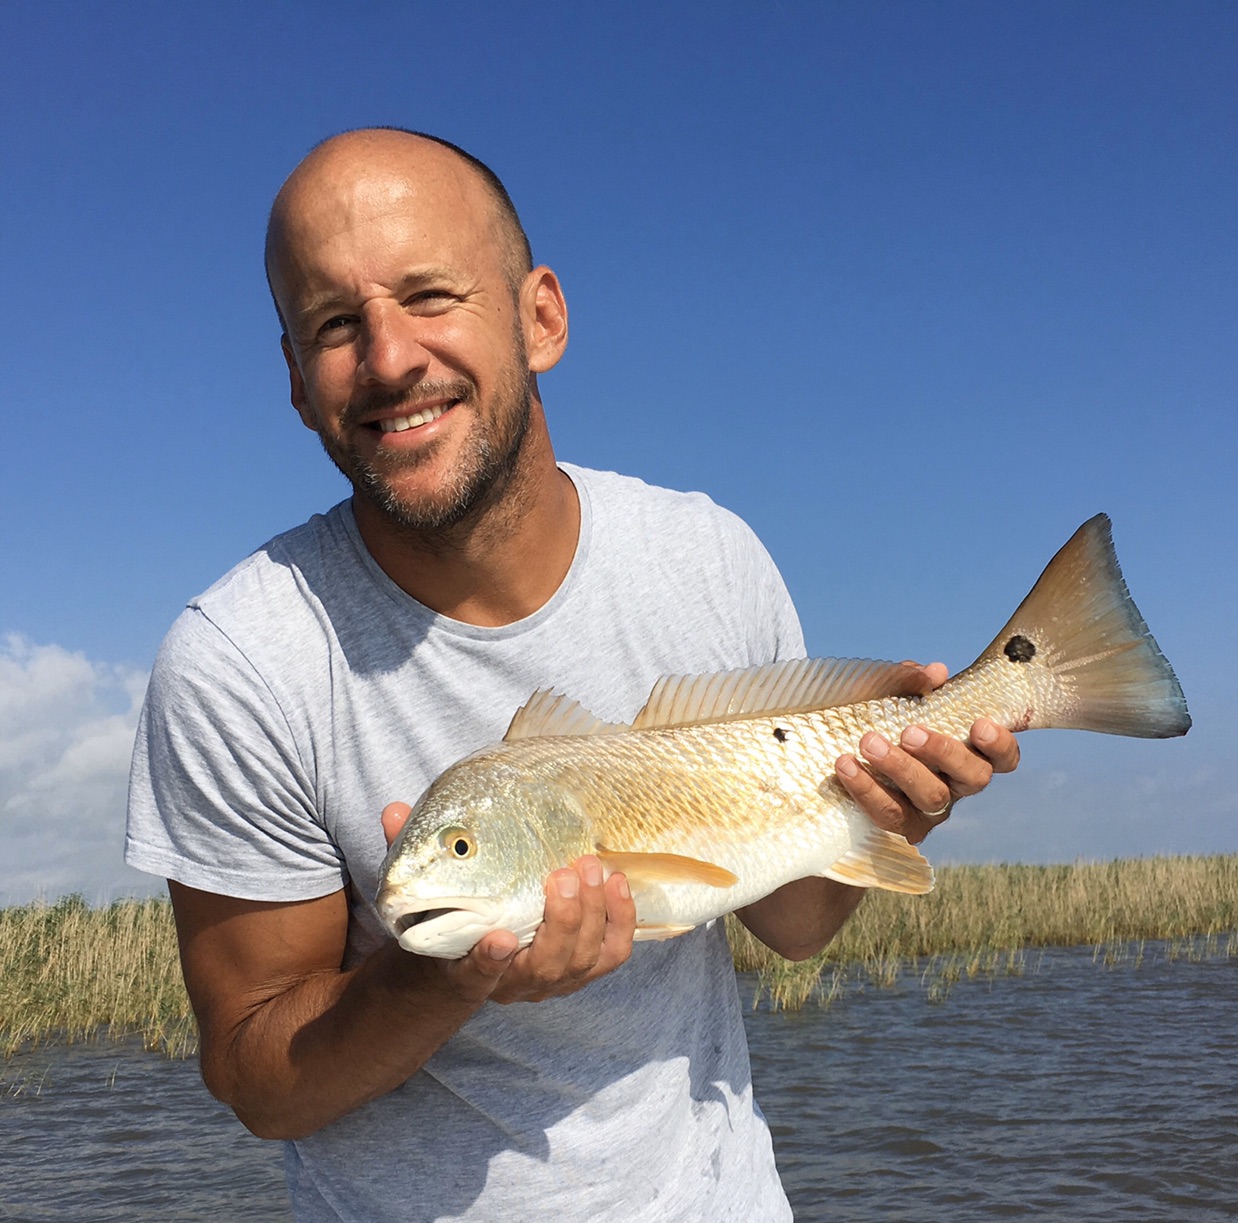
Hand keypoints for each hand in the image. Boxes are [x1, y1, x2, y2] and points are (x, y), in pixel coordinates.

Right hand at [380, 803, 636, 1003]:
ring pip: (580, 962)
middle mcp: (512, 984)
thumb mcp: (423, 888)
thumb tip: (395, 811)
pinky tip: (615, 883)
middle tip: (561, 874)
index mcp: (465, 970)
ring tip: (589, 868)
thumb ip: (408, 853)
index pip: (476, 974)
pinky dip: (620, 922)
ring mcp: (550, 981)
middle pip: (544, 967)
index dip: (489, 962)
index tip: (499, 938)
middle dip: (561, 921)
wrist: (473, 955)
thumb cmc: (452, 915)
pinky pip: (610, 955)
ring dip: (592, 915)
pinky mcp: (582, 970)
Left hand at [833, 662, 1019, 844]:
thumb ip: (913, 679)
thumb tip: (934, 673)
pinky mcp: (901, 826)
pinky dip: (867, 789)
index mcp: (969, 751)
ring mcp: (932, 809)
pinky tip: (845, 766)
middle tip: (908, 732)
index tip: (979, 724)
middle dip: (943, 752)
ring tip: (868, 743)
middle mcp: (957, 783)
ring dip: (899, 768)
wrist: (834, 744)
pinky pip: (890, 814)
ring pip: (931, 797)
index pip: (1004, 756)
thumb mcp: (892, 691)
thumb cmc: (878, 716)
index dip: (1001, 744)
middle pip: (973, 778)